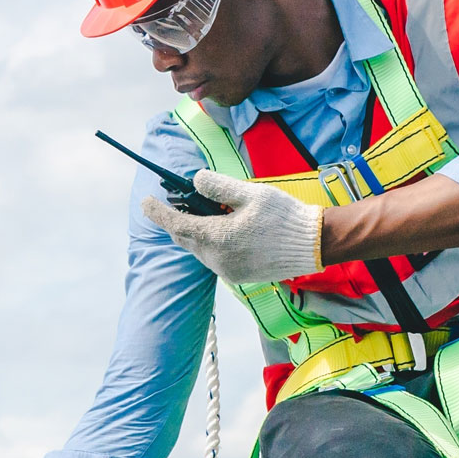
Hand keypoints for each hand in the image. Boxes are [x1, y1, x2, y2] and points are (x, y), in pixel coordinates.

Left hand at [143, 167, 319, 285]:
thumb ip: (218, 187)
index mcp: (217, 238)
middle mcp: (217, 260)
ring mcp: (227, 271)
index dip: (158, 212)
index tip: (145, 201)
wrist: (313, 244)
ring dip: (198, 230)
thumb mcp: (249, 193)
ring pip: (199, 249)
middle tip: (182, 198)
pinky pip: (214, 258)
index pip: (176, 223)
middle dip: (179, 218)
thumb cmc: (283, 215)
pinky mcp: (237, 276)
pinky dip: (212, 242)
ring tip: (214, 210)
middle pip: (185, 237)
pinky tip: (227, 227)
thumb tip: (194, 181)